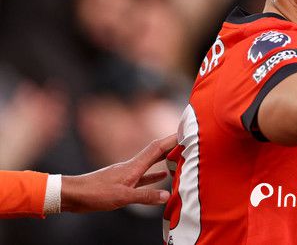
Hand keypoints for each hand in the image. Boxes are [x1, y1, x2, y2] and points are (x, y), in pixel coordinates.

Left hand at [61, 134, 176, 211]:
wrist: (73, 195)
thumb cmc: (95, 193)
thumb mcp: (122, 197)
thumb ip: (145, 196)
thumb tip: (167, 195)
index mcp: (134, 166)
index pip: (157, 148)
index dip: (172, 139)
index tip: (186, 132)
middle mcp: (133, 166)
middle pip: (156, 152)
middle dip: (172, 145)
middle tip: (188, 141)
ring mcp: (128, 174)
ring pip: (152, 164)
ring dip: (166, 159)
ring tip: (180, 158)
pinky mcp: (123, 183)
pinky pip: (144, 177)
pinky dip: (155, 175)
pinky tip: (162, 177)